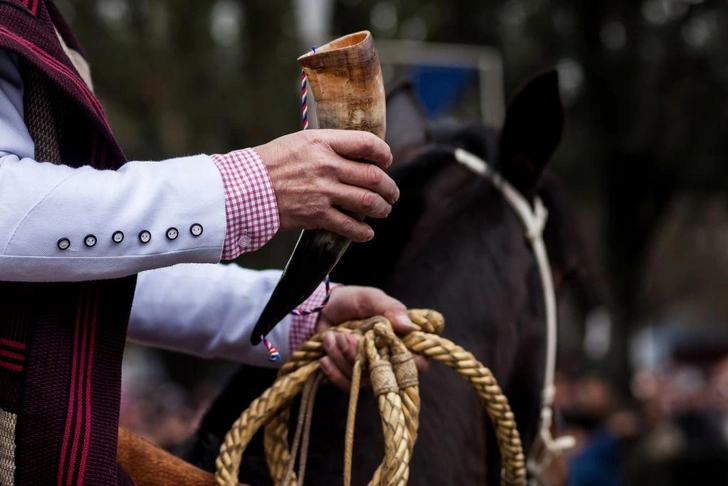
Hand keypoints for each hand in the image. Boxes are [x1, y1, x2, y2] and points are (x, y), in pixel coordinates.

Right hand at [254, 130, 397, 241]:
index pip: (366, 143)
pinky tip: (367, 233)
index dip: (383, 152)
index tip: (386, 160)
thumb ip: (329, 146)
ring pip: (367, 201)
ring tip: (384, 211)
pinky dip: (362, 232)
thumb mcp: (300, 142)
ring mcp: (322, 191)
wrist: (246, 187)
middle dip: (389, 187)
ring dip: (381, 208)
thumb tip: (356, 155)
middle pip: (373, 176)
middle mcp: (326, 165)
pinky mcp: (316, 214)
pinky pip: (349, 226)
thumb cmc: (272, 163)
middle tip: (392, 193)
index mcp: (322, 142)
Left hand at [315, 286, 429, 390]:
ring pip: (363, 378)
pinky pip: (347, 385)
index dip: (406, 360)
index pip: (418, 362)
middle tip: (345, 336)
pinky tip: (326, 356)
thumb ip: (390, 308)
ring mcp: (370, 370)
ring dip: (342, 356)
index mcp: (400, 339)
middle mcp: (388, 359)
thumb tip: (409, 326)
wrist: (323, 309)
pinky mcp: (352, 377)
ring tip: (332, 337)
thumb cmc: (352, 301)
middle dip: (361, 355)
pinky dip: (333, 370)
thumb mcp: (370, 298)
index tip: (386, 346)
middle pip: (386, 374)